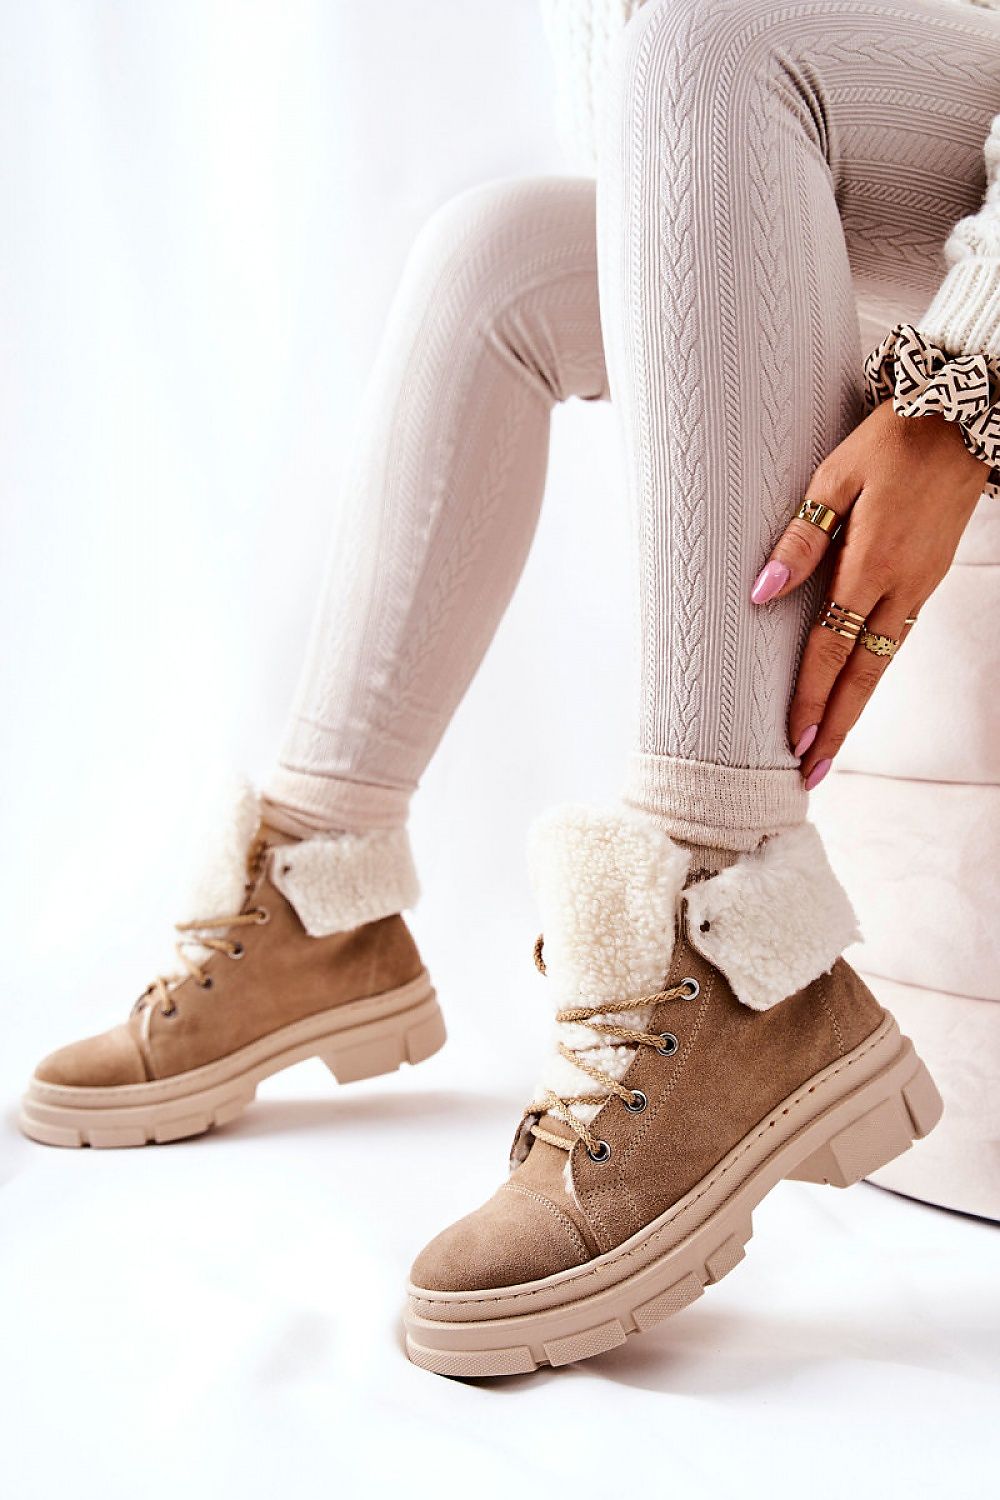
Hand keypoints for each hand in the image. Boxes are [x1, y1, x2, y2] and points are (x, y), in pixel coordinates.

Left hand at [749, 398, 988, 787]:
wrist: (965, 418)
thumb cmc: (892, 441)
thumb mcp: (834, 479)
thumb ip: (798, 542)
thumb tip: (761, 594)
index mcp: (871, 565)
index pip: (830, 649)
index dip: (810, 699)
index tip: (793, 743)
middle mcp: (900, 587)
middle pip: (863, 675)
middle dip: (835, 728)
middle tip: (811, 776)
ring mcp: (921, 586)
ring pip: (884, 662)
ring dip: (854, 706)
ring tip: (827, 745)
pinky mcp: (931, 578)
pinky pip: (898, 637)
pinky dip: (873, 671)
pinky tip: (855, 688)